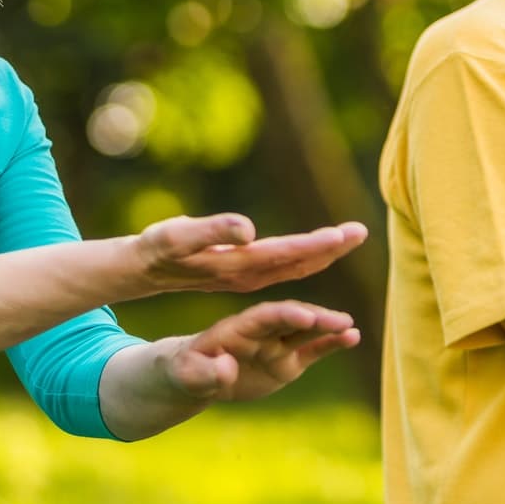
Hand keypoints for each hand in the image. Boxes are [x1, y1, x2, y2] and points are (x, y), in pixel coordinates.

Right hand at [129, 214, 367, 295]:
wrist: (143, 269)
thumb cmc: (157, 247)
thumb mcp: (178, 236)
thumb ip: (213, 230)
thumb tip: (249, 229)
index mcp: (238, 264)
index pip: (286, 254)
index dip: (315, 245)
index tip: (343, 235)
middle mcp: (248, 273)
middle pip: (299, 261)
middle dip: (330, 247)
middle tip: (361, 231)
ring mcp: (247, 275)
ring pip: (294, 265)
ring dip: (322, 251)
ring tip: (349, 237)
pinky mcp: (243, 271)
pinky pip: (283, 266)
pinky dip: (305, 257)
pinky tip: (318, 250)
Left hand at [164, 300, 361, 403]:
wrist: (194, 374)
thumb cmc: (185, 370)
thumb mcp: (188, 374)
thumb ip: (207, 372)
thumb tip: (227, 369)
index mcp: (235, 328)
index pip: (262, 318)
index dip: (284, 316)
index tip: (305, 315)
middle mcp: (261, 330)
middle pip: (291, 320)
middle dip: (314, 319)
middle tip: (340, 320)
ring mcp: (277, 343)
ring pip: (307, 332)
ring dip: (329, 327)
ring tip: (351, 327)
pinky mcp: (288, 360)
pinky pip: (313, 350)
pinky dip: (332, 343)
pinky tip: (354, 337)